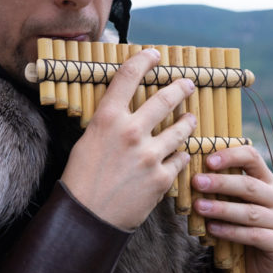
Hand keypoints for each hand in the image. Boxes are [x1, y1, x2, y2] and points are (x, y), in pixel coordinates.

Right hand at [61, 48, 195, 229]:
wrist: (87, 218)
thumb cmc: (81, 178)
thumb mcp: (89, 140)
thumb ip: (109, 122)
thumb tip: (124, 108)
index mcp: (107, 118)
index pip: (129, 76)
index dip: (144, 60)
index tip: (155, 54)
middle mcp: (130, 131)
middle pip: (165, 99)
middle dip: (180, 88)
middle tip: (188, 83)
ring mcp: (149, 155)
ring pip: (180, 129)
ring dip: (187, 122)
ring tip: (190, 118)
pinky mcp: (162, 178)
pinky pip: (181, 159)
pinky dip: (181, 155)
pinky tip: (181, 153)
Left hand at [191, 146, 272, 272]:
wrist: (252, 265)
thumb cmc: (237, 227)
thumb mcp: (229, 203)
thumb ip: (220, 189)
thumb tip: (192, 173)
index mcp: (267, 181)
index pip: (253, 158)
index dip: (231, 156)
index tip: (208, 161)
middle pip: (250, 186)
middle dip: (221, 183)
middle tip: (196, 182)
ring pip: (250, 212)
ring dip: (222, 208)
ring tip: (198, 207)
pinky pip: (254, 235)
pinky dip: (231, 231)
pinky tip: (213, 229)